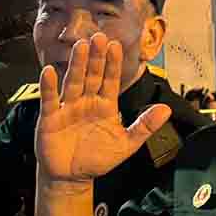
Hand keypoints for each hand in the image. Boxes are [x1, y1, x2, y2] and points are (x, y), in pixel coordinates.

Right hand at [34, 35, 170, 183]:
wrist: (72, 178)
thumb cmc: (98, 159)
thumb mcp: (127, 144)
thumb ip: (145, 126)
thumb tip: (166, 110)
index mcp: (106, 105)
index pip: (111, 80)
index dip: (113, 63)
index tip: (116, 46)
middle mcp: (87, 101)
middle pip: (92, 75)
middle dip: (96, 57)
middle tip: (98, 37)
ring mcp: (68, 108)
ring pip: (73, 82)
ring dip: (77, 64)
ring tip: (81, 46)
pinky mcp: (50, 118)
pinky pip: (50, 100)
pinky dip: (49, 86)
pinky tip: (50, 71)